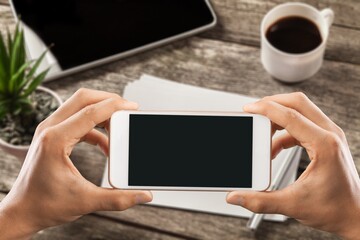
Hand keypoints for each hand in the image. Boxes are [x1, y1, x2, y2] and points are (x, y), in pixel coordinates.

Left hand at [0, 89, 152, 239]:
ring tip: (119, 127)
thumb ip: (117, 198)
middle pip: (83, 99)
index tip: (132, 107)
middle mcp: (49, 129)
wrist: (22, 212)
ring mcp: (49, 131)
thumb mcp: (85, 201)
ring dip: (101, 112)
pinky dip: (94, 127)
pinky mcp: (52, 136)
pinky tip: (105, 144)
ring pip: (79, 107)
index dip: (115, 106)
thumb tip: (142, 195)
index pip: (90, 112)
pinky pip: (77, 120)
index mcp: (55, 140)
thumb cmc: (43, 205)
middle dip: (109, 101)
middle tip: (127, 111)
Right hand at [227, 92, 359, 238]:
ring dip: (278, 116)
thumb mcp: (292, 205)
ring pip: (301, 110)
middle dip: (272, 103)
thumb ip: (260, 201)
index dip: (265, 109)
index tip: (249, 109)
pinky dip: (285, 130)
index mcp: (324, 145)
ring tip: (262, 132)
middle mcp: (330, 135)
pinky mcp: (327, 141)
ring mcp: (330, 136)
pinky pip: (303, 124)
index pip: (290, 116)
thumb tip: (236, 196)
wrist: (356, 216)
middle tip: (253, 112)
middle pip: (297, 103)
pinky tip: (275, 147)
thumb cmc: (335, 210)